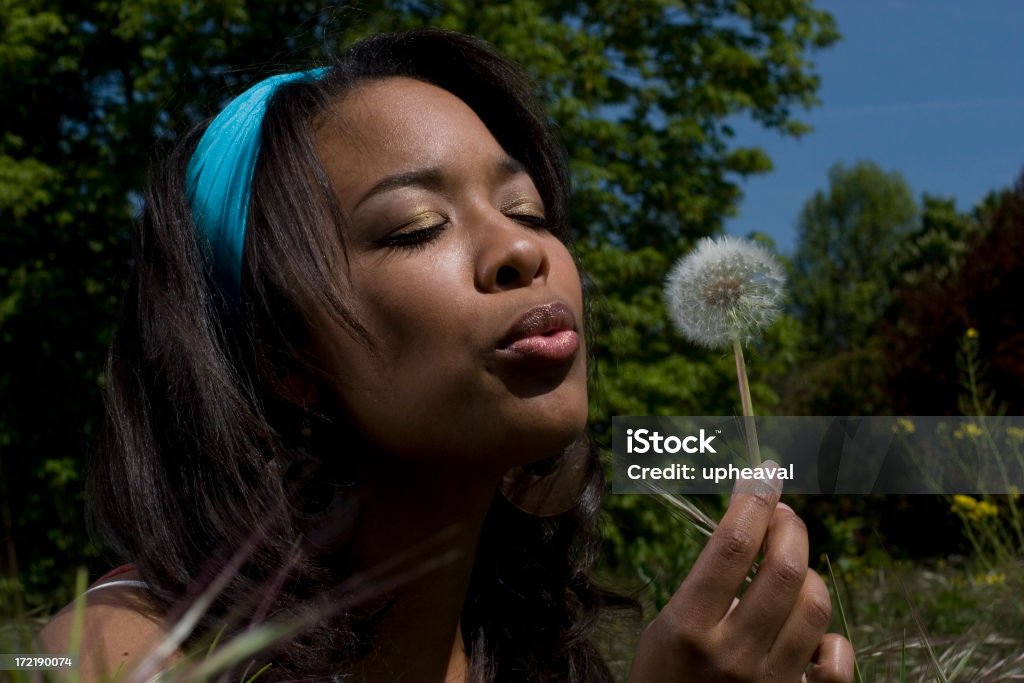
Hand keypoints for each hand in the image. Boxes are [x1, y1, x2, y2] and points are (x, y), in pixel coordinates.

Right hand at [628, 464, 854, 681]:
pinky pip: (838, 663)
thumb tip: (752, 539)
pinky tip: (815, 635)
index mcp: (688, 627)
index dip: (753, 502)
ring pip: (815, 606)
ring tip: (793, 571)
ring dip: (809, 575)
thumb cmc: (662, 682)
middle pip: (784, 568)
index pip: (732, 546)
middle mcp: (732, 654)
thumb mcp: (664, 632)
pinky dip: (833, 640)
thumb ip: (704, 591)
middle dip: (790, 528)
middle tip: (784, 516)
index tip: (762, 478)